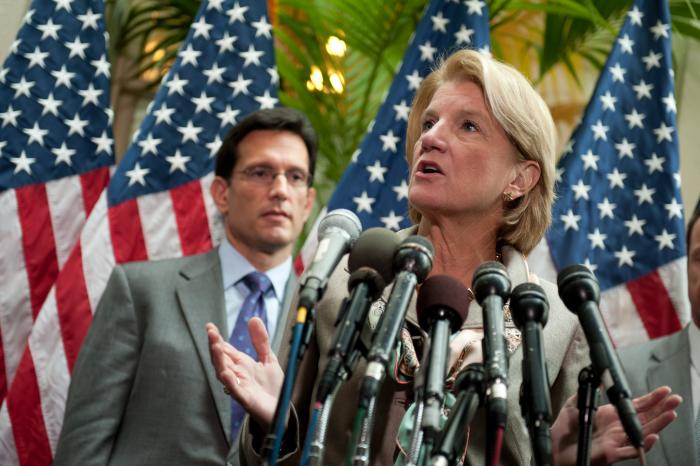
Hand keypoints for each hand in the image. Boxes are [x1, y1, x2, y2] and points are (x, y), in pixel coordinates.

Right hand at [206, 319, 283, 429]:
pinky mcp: (247, 400)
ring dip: (219, 361)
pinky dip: (230, 383)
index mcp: (241, 364)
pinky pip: (236, 391)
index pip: (225, 349)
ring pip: (224, 373)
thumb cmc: (272, 386)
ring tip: (215, 346)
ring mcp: (240, 387)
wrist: (281, 410)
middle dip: (215, 346)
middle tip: (210, 332)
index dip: (217, 338)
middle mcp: (237, 375)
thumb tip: (253, 318)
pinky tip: (226, 373)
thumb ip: (261, 341)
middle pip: (221, 359)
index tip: (210, 326)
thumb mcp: (268, 358)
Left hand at [551, 386, 681, 465]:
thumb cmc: (566, 428)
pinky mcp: (613, 453)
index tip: (663, 391)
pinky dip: (643, 444)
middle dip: (661, 408)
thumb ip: (589, 390)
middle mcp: (617, 428)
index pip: (636, 406)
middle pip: (645, 418)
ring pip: (643, 433)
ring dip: (658, 424)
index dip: (651, 399)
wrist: (555, 445)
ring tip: (671, 414)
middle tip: (675, 399)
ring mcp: (617, 441)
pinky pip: (631, 450)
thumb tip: (597, 376)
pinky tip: (653, 437)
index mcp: (611, 416)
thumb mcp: (577, 403)